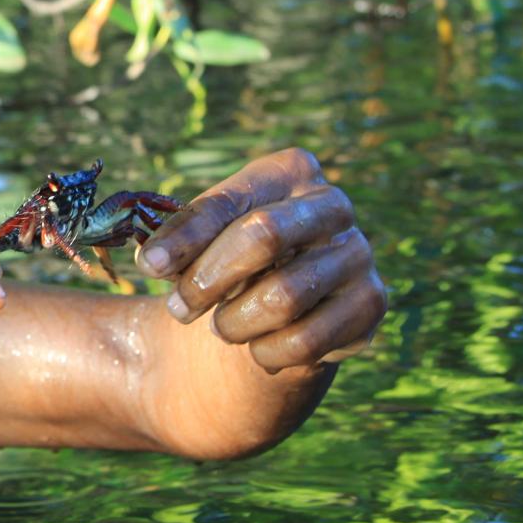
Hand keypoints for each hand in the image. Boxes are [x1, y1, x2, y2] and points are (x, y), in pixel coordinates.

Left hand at [134, 147, 385, 372]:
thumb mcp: (200, 241)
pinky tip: (258, 348)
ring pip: (283, 297)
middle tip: (179, 308)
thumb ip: (176, 244)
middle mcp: (333, 204)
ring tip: (223, 328)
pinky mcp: (372, 304)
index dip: (185, 236)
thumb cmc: (232, 257)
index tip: (151, 266)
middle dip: (209, 279)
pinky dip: (267, 352)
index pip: (229, 202)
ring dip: (235, 323)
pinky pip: (308, 340)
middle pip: (263, 236)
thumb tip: (155, 260)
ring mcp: (359, 253)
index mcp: (290, 170)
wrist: (285, 304)